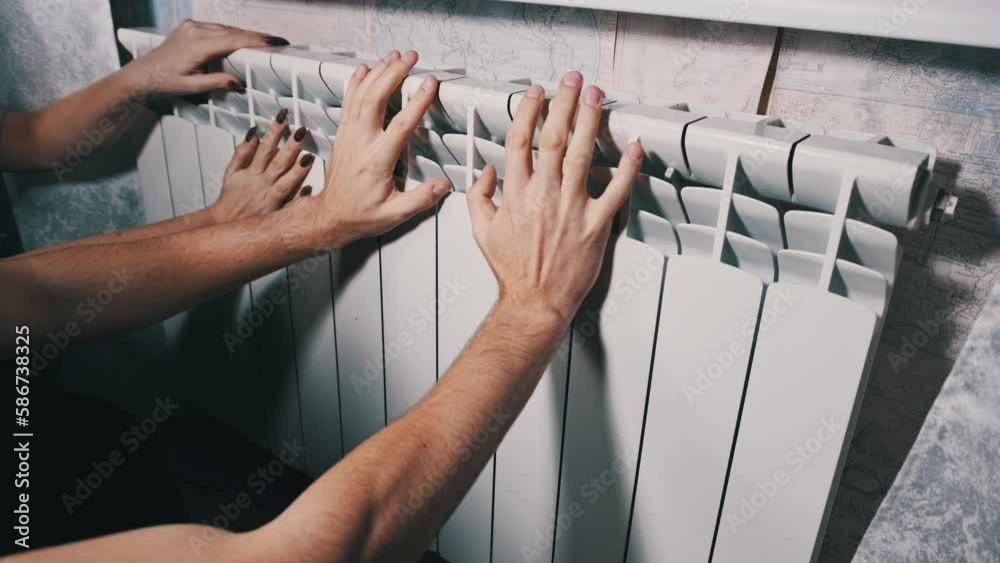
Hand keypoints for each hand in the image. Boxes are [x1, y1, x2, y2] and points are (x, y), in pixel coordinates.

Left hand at [125, 19, 287, 95]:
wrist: (142, 73)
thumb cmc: (165, 82)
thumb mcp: (192, 87)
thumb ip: (216, 82)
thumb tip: (239, 82)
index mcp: (197, 45)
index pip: (233, 40)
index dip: (256, 41)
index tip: (275, 42)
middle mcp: (195, 30)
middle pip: (233, 32)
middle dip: (256, 36)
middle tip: (278, 41)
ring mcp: (192, 26)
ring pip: (226, 28)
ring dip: (245, 35)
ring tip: (265, 41)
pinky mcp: (190, 26)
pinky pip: (216, 28)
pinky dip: (232, 33)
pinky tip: (243, 39)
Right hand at [210, 109, 313, 223]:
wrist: (226, 224)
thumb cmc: (231, 197)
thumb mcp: (231, 172)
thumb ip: (242, 152)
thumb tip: (252, 133)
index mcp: (252, 172)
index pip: (265, 147)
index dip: (274, 131)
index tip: (284, 117)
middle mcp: (263, 184)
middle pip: (279, 162)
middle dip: (291, 145)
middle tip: (302, 131)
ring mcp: (271, 198)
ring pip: (286, 182)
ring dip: (298, 170)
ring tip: (309, 156)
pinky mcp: (277, 212)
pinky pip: (290, 204)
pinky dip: (298, 197)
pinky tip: (309, 188)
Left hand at [316, 50, 451, 245]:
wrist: (330, 216)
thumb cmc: (361, 215)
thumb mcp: (394, 214)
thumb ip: (421, 199)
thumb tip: (445, 186)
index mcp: (377, 160)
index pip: (401, 125)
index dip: (417, 101)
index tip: (430, 82)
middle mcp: (361, 142)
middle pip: (377, 98)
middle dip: (394, 73)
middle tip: (412, 57)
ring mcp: (349, 135)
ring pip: (361, 94)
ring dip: (378, 72)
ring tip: (394, 55)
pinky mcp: (342, 134)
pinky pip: (348, 101)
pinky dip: (356, 81)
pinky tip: (364, 68)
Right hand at [468, 72, 643, 324]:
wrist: (535, 302)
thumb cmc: (512, 270)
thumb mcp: (481, 232)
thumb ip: (479, 198)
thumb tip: (486, 172)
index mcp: (516, 194)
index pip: (520, 141)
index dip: (528, 111)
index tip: (535, 92)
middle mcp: (544, 195)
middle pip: (553, 138)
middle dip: (563, 103)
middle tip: (573, 80)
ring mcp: (572, 209)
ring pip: (581, 155)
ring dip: (590, 121)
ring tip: (596, 96)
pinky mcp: (597, 225)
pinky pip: (616, 192)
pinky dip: (627, 168)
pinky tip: (634, 146)